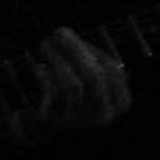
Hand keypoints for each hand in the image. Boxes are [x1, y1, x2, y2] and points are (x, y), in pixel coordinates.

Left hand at [15, 26, 131, 137]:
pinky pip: (53, 96)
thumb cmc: (72, 96)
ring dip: (58, 60)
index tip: (73, 35)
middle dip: (75, 51)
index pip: (113, 72)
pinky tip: (40, 68)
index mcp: (120, 102)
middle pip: (95, 77)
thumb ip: (85, 58)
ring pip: (73, 86)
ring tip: (45, 46)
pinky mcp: (59, 123)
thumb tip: (65, 33)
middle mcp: (104, 114)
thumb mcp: (88, 79)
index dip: (92, 50)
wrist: (48, 126)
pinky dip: (46, 78)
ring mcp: (82, 121)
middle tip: (58, 33)